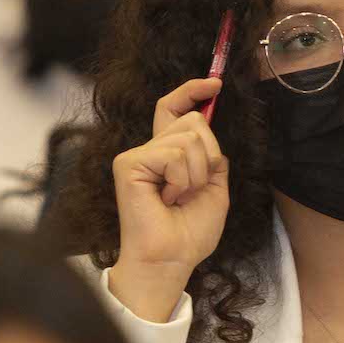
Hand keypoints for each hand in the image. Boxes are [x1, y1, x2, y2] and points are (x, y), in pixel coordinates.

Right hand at [108, 78, 229, 322]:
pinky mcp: (129, 163)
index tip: (214, 84)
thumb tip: (206, 126)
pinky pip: (174, 154)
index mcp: (169, 154)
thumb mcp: (214, 187)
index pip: (175, 109)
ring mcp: (137, 155)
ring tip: (179, 198)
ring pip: (189, 138)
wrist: (172, 258)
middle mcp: (151, 150)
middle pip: (193, 121)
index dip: (192, 91)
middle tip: (194, 189)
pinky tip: (167, 199)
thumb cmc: (190, 232)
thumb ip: (212, 156)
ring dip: (197, 174)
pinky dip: (182, 180)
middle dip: (209, 156)